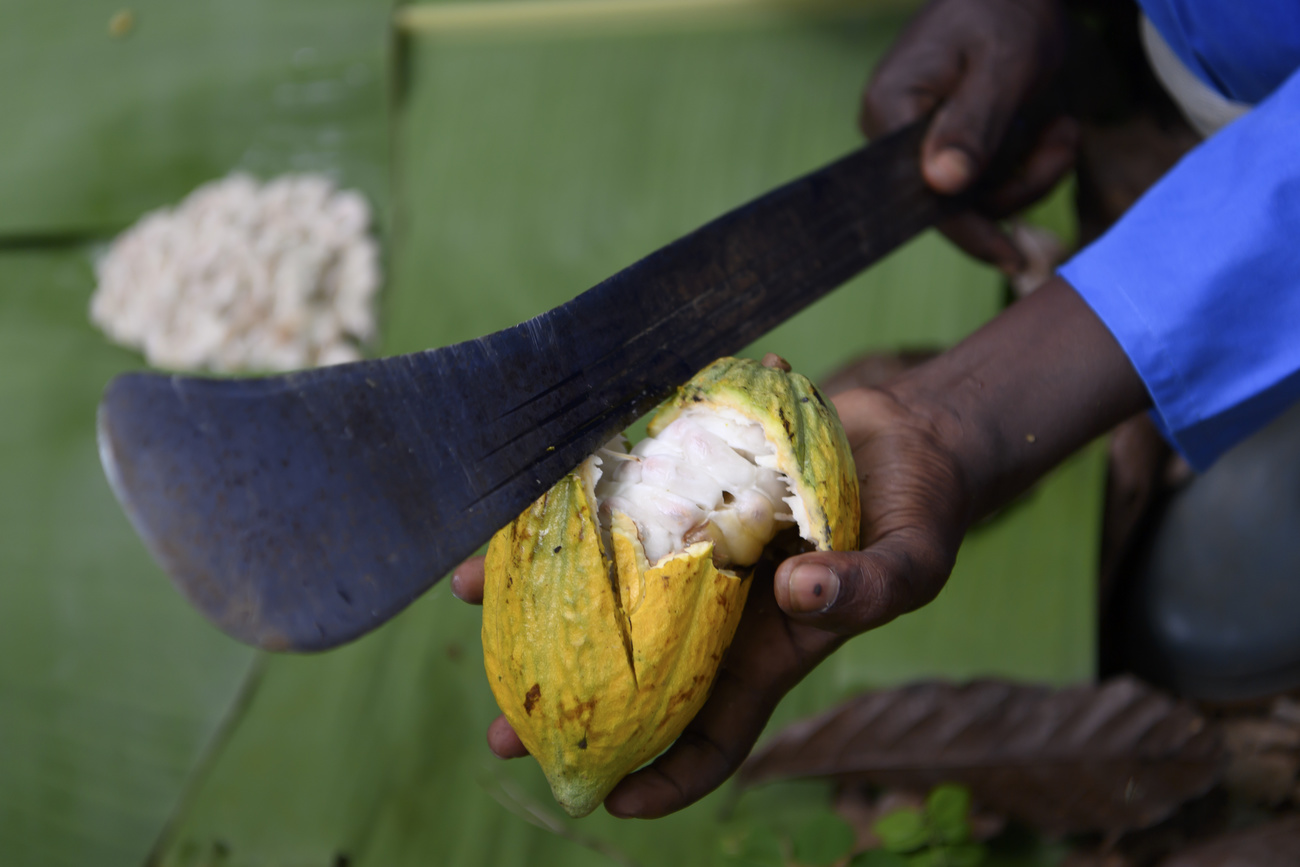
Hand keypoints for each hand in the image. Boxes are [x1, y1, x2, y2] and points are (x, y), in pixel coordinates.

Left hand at [453, 278, 1149, 817]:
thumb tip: (801, 596)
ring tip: (469, 595)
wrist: (901, 428)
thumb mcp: (914, 559)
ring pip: (603, 586)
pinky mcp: (680, 485)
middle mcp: (714, 607)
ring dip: (538, 596)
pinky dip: (569, 503)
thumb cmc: (919, 510)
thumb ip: (870, 587)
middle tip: (502, 731)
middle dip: (567, 705)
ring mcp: (691, 548)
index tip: (609, 800)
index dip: (667, 778)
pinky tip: (519, 501)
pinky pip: (613, 503)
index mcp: (767, 650)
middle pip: (633, 671)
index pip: (714, 736)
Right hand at [860, 0, 1077, 272]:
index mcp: (889, 109)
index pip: (923, 193)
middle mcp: (890, 132)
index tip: (1012, 258)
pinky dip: (1024, 164)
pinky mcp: (942, 144)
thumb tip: (942, 184)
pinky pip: (984, 180)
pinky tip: (1050, 128)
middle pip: (951, 201)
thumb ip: (974, 124)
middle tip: (1065, 141)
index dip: (968, 228)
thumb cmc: (1007, 10)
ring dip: (1030, 172)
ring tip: (1063, 128)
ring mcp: (915, 141)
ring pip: (976, 195)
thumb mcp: (1003, 65)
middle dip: (1017, 183)